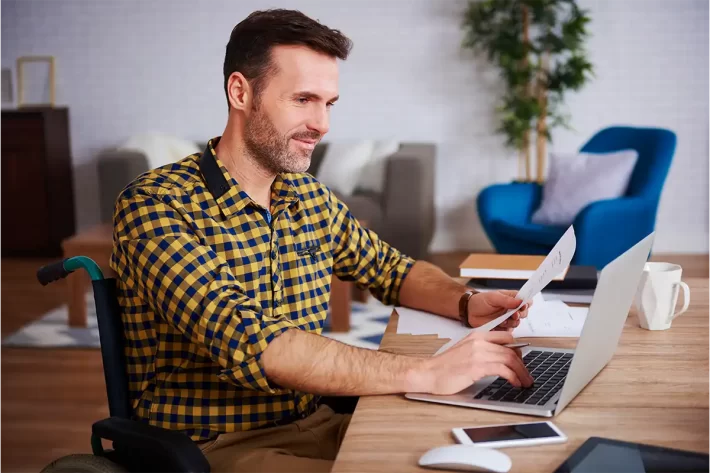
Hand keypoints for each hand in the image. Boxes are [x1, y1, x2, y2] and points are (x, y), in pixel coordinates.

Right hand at [416, 331, 533, 394]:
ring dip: (522, 373)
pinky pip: (503, 369)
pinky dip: (513, 377)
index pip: (506, 338)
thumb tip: (500, 358)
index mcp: (476, 336)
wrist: (428, 373)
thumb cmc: (444, 367)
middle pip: (512, 350)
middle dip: (523, 365)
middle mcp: (479, 342)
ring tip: (525, 382)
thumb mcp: (465, 352)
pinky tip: (515, 384)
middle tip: (527, 375)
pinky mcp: (477, 367)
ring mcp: (478, 353)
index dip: (518, 351)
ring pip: (510, 359)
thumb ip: (481, 351)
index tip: (522, 362)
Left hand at [467, 290, 531, 331]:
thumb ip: (507, 299)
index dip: (526, 303)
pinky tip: (499, 325)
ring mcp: (507, 318)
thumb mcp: (493, 297)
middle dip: (520, 314)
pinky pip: (509, 330)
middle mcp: (511, 309)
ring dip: (511, 322)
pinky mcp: (503, 327)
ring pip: (517, 322)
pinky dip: (505, 328)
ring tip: (503, 320)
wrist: (469, 312)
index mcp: (511, 298)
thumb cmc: (480, 301)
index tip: (523, 305)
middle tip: (515, 314)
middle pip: (524, 313)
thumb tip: (520, 301)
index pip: (525, 300)